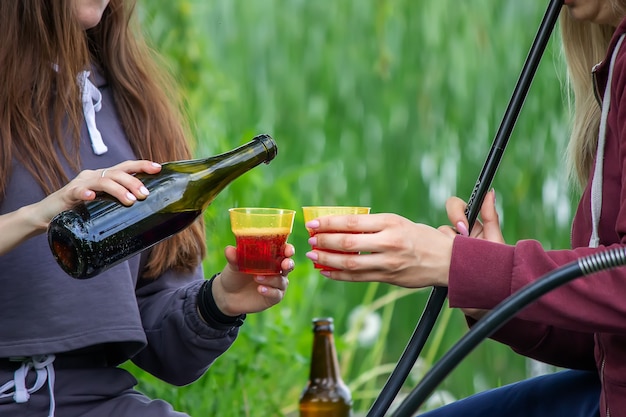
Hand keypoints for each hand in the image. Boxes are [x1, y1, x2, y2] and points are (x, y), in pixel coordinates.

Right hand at [0, 160, 161, 254]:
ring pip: (102, 181)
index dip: (141, 165)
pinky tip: (92, 197)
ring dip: (118, 189)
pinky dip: (86, 193)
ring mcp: (79, 183)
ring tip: (130, 201)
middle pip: (116, 173)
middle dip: (133, 182)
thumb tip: (145, 215)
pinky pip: (77, 191)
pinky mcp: (67, 195)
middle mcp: (93, 176)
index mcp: (103, 177)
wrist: (46, 216)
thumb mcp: (103, 206)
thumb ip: (118, 205)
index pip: (125, 167)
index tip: (158, 168)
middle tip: (145, 194)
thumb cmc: (79, 211)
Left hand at [211, 244, 293, 315]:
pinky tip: (260, 289)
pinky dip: (269, 291)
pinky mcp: (274, 297)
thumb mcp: (233, 265)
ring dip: (272, 279)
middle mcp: (277, 269)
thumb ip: (234, 258)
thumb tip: (229, 249)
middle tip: (284, 264)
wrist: (228, 295)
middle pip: (288, 265)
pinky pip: (276, 294)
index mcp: (271, 257)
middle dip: (288, 264)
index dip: (288, 249)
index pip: (283, 250)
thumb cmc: (234, 275)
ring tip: (257, 278)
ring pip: (281, 280)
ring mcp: (276, 284)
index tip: (287, 250)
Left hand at [305, 213, 451, 287]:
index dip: (329, 222)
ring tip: (313, 255)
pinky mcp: (389, 278)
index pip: (353, 221)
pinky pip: (358, 277)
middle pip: (348, 242)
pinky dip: (339, 275)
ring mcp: (389, 262)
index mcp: (390, 222)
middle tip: (310, 239)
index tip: (313, 223)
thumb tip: (341, 225)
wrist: (448, 260)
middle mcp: (389, 242)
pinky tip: (326, 271)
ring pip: (351, 263)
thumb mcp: (399, 222)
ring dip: (327, 259)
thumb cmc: (421, 237)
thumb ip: (373, 225)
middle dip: (324, 241)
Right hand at [439, 190, 501, 318]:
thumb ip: (490, 217)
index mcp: (472, 229)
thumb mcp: (495, 243)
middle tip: (460, 245)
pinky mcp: (438, 265)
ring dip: (445, 248)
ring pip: (435, 238)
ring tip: (458, 262)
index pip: (457, 208)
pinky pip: (429, 253)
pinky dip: (433, 258)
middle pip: (444, 224)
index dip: (457, 213)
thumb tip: (490, 192)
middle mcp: (458, 238)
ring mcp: (447, 252)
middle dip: (450, 234)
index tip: (463, 227)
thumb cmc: (497, 270)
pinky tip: (445, 268)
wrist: (487, 298)